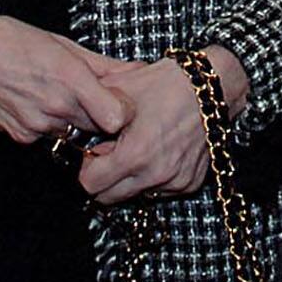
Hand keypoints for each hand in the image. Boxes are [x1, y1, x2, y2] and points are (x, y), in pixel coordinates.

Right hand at [0, 13, 130, 145]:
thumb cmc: (10, 39)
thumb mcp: (63, 44)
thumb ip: (104, 65)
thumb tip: (138, 71)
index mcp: (69, 78)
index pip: (116, 117)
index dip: (123, 112)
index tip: (120, 102)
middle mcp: (54, 106)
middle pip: (97, 126)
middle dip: (100, 115)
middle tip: (93, 98)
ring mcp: (35, 125)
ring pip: (72, 132)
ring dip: (73, 119)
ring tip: (57, 94)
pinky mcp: (19, 136)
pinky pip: (47, 137)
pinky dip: (48, 124)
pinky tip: (35, 102)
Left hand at [77, 45, 251, 204]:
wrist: (212, 87)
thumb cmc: (165, 84)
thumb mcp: (119, 88)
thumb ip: (89, 112)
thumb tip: (69, 128)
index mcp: (135, 154)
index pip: (90, 185)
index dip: (86, 168)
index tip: (93, 154)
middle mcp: (156, 174)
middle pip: (109, 198)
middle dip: (104, 179)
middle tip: (111, 153)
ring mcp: (175, 181)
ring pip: (135, 195)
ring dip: (129, 179)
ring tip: (138, 147)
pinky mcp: (190, 182)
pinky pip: (159, 191)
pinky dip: (153, 177)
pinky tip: (158, 151)